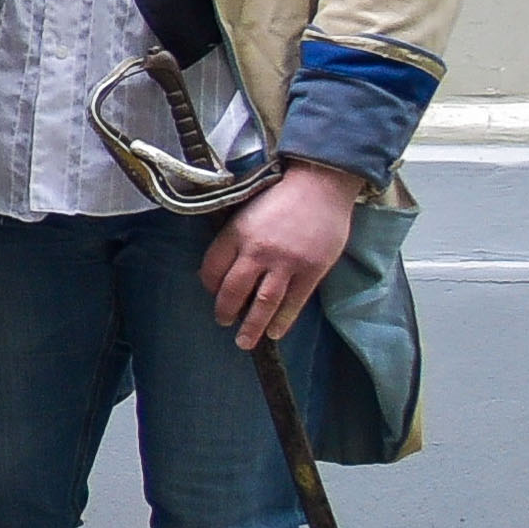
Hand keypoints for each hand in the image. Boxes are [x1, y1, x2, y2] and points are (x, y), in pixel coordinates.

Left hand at [198, 159, 363, 353]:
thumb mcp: (246, 211)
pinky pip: (294, 302)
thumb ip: (235, 238)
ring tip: (244, 342)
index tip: (212, 293)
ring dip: (252, 326)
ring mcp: (286, 262)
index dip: (208, 284)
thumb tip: (223, 268)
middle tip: (223, 323)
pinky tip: (275, 332)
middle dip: (225, 311)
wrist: (320, 185)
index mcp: (236, 232)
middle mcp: (257, 250)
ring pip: (262, 303)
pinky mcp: (311, 269)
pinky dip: (283, 321)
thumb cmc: (281, 196)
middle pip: (233, 290)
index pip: (212, 267)